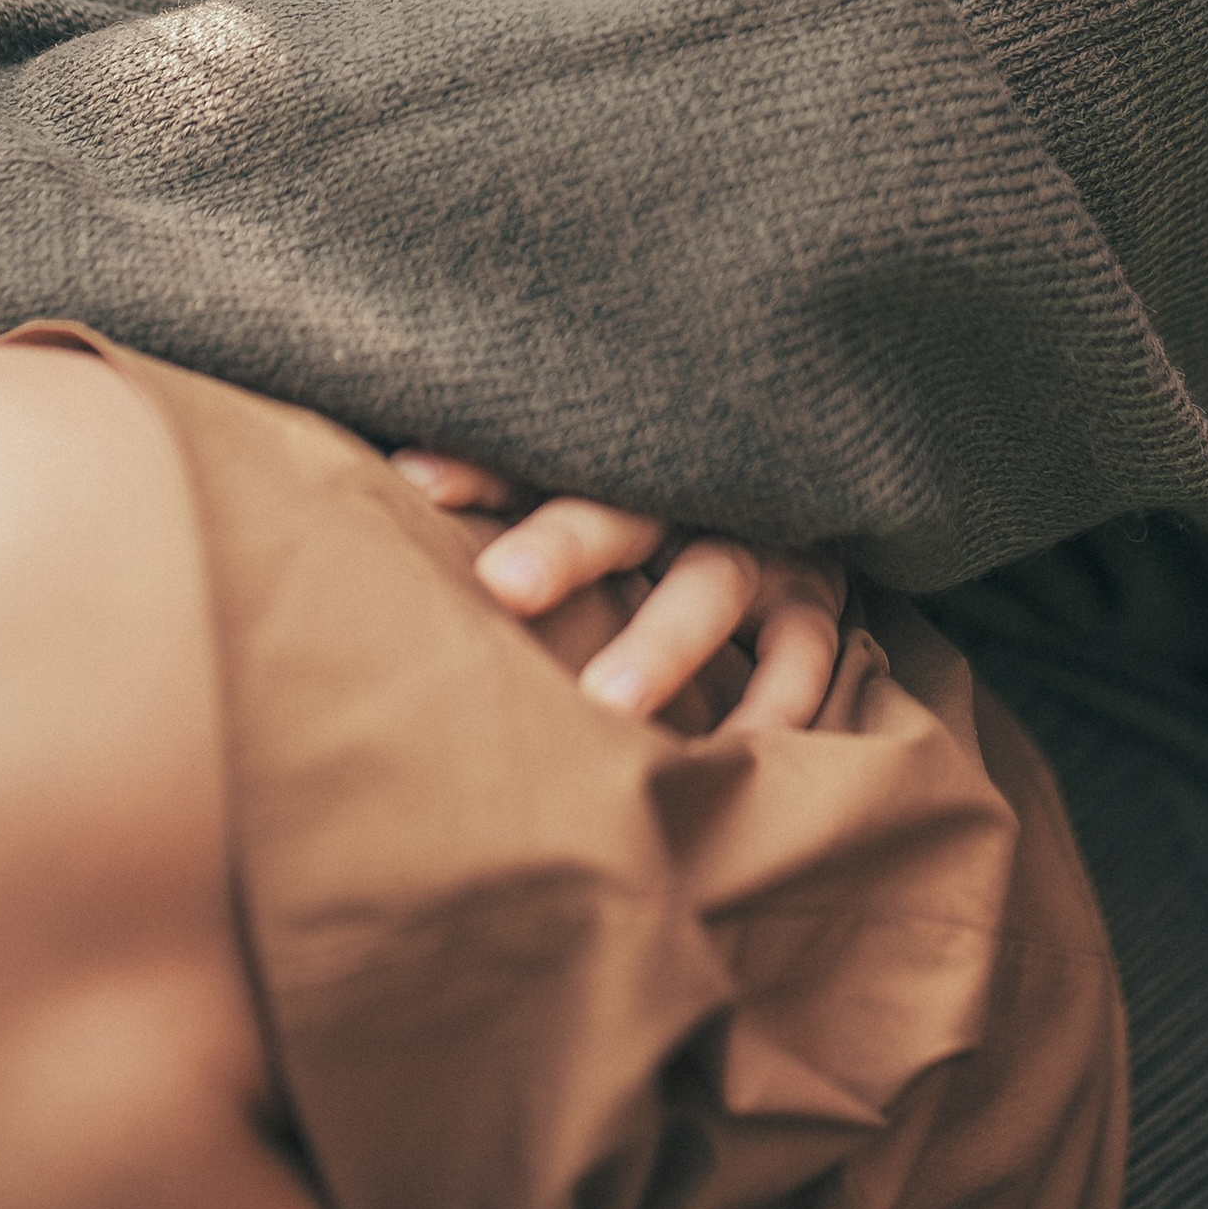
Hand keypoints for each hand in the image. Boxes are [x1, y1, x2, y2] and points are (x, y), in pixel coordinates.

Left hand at [393, 456, 858, 732]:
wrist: (795, 498)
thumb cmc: (646, 514)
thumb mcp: (579, 494)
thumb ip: (494, 489)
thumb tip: (394, 481)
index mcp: (616, 465)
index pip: (534, 456)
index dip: (478, 467)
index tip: (414, 486)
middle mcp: (685, 493)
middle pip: (619, 511)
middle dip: (562, 546)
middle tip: (501, 590)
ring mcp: (755, 543)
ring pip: (712, 581)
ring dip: (662, 642)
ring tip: (609, 708)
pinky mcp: (812, 598)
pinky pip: (805, 650)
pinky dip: (777, 699)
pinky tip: (733, 752)